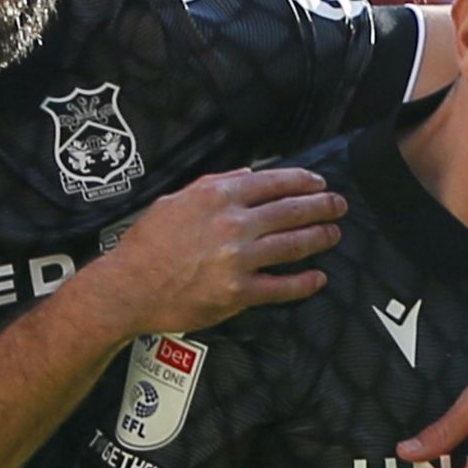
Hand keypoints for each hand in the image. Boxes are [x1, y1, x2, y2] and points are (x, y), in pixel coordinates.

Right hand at [89, 168, 345, 336]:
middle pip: (291, 212)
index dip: (304, 183)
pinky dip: (304, 283)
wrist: (128, 286)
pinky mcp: (237, 293)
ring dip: (319, 238)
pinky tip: (318, 278)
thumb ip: (215, 184)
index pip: (274, 183)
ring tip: (334, 234)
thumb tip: (250, 174)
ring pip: (292, 246)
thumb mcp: (176, 199)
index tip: (319, 184)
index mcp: (219, 196)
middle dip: (322, 207)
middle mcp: (234, 224)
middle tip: (340, 206)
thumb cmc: (147, 242)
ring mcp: (238, 259)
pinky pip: (280, 287)